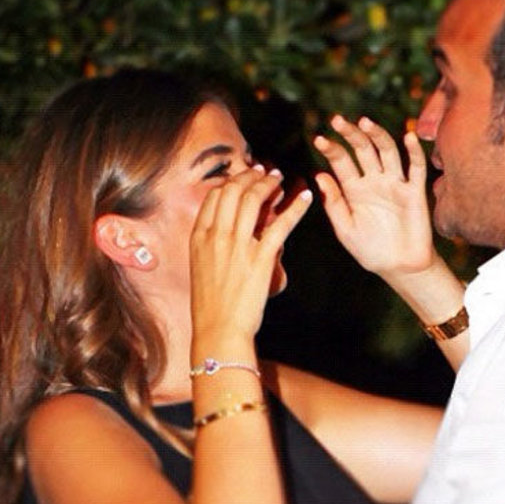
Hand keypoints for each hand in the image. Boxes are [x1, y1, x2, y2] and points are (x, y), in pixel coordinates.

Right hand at [190, 166, 311, 343]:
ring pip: (254, 200)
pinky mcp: (260, 258)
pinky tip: (305, 197)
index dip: (233, 181)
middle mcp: (216, 236)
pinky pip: (281, 224)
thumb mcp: (202, 268)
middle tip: (266, 172)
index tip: (246, 177)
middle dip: (252, 176)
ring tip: (281, 179)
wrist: (218, 331)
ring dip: (270, 184)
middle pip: (234, 190)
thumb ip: (213, 245)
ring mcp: (237, 246)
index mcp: (199, 237)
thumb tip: (233, 230)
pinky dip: (295, 207)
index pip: (215, 196)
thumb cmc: (211, 306)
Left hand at [314, 115, 433, 279]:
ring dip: (377, 135)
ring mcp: (395, 184)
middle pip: (363, 150)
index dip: (331, 149)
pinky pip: (416, 168)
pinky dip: (414, 152)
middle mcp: (374, 181)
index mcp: (354, 190)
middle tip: (338, 120)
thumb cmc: (370, 250)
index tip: (318, 139)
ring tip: (365, 122)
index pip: (341, 162)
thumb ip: (334, 203)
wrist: (399, 268)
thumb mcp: (345, 229)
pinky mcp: (415, 192)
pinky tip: (408, 136)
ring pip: (387, 152)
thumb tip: (319, 175)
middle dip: (351, 134)